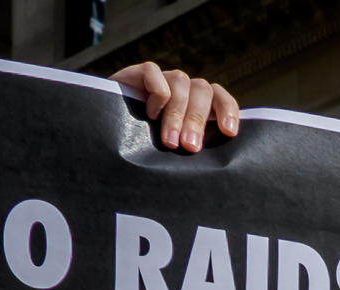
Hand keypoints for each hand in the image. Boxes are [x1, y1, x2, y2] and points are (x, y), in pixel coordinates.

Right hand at [114, 62, 237, 151]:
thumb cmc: (147, 146)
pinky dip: (156, 95)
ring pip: (181, 82)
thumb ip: (191, 145)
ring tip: (169, 141)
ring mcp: (164, 78)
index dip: (228, 111)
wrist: (110, 132)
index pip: (220, 98)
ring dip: (177, 113)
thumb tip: (213, 166)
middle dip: (196, 121)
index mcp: (199, 104)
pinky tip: (149, 114)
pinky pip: (155, 74)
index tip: (228, 132)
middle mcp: (184, 88)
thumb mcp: (175, 147)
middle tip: (189, 146)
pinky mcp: (142, 73)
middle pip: (202, 91)